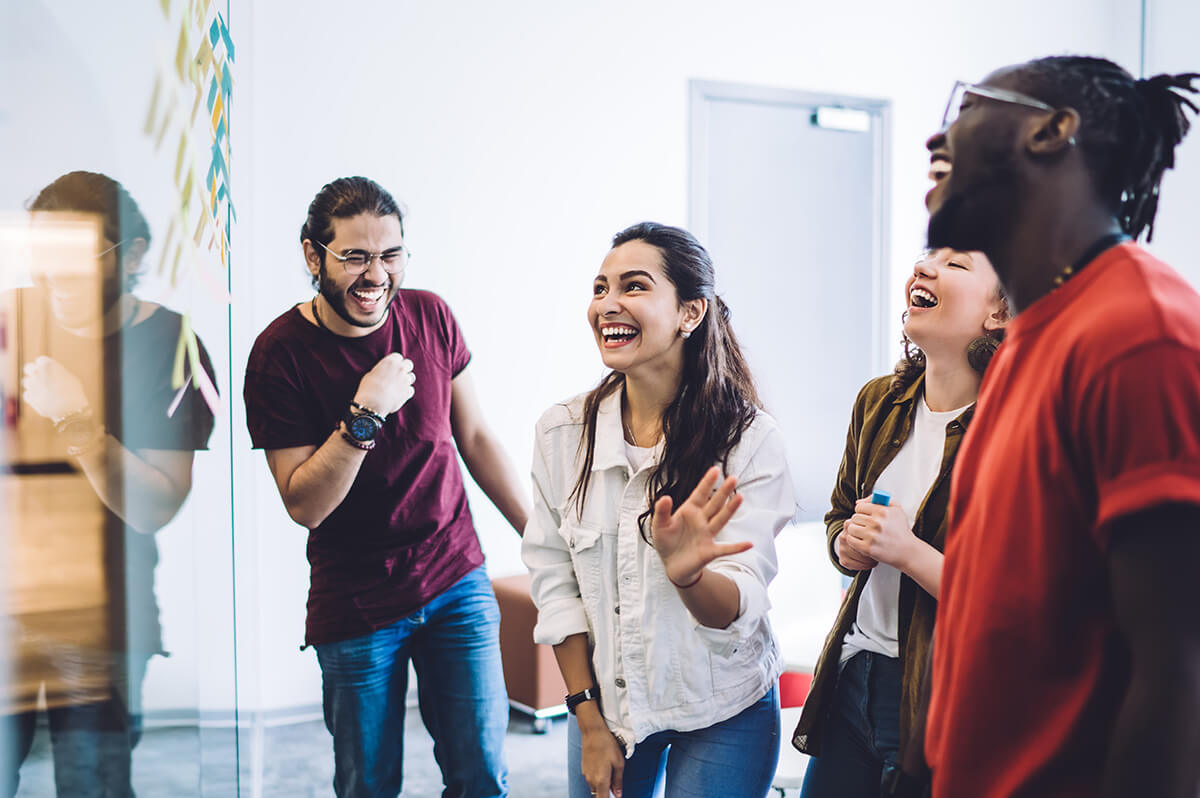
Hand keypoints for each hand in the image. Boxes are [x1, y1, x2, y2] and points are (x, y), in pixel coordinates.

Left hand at [22, 356, 88, 421]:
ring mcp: (31, 384)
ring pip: (28, 382)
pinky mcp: (29, 396)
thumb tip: (54, 377)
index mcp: (48, 365)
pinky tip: (44, 401)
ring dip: (35, 386)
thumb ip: (59, 376)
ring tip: (47, 394)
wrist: (69, 408)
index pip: (41, 360)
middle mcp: (36, 372)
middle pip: (29, 368)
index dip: (44, 366)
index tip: (48, 371)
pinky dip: (34, 397)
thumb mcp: (71, 379)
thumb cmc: (74, 392)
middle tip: (39, 377)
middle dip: (32, 371)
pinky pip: (28, 395)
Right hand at [353, 353, 415, 415]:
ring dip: (406, 380)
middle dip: (405, 368)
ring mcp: (406, 380)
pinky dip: (406, 392)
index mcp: (390, 361)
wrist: (372, 404)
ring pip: (411, 377)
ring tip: (397, 386)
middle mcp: (401, 368)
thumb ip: (381, 370)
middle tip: (398, 375)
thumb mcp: (370, 374)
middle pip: (408, 364)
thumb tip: (384, 372)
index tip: (391, 367)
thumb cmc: (368, 389)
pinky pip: (411, 390)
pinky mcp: (408, 392)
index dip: (394, 362)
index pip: (398, 356)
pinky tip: (398, 395)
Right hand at [579, 721, 624, 797]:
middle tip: (614, 784)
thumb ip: (618, 781)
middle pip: (598, 795)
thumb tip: (618, 795)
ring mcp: (586, 774)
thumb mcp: (619, 763)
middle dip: (605, 793)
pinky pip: (591, 779)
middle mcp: (591, 780)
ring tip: (609, 771)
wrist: (593, 731)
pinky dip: (597, 778)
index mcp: (601, 780)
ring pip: (594, 787)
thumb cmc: (608, 745)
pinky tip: (603, 766)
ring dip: (601, 785)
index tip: (614, 797)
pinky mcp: (583, 768)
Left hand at [651, 466, 751, 587]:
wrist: (672, 565)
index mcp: (689, 511)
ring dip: (730, 509)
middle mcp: (701, 520)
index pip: (700, 494)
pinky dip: (737, 547)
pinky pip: (726, 549)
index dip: (707, 482)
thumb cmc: (666, 542)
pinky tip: (749, 544)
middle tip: (733, 478)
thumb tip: (665, 497)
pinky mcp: (710, 551)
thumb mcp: (659, 525)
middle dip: (723, 491)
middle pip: (715, 503)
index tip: (715, 469)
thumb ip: (662, 511)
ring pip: (721, 519)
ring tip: (740, 497)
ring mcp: (707, 535)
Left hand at [841, 498, 918, 570]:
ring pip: (851, 528)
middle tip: (867, 527)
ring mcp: (872, 536)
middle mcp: (877, 523)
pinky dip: (854, 541)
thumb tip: (858, 502)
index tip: (867, 517)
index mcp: (883, 511)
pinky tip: (862, 541)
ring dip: (855, 531)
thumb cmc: (900, 529)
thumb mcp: (895, 509)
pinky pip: (850, 540)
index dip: (862, 512)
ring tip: (864, 534)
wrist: (908, 551)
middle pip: (854, 518)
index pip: (859, 507)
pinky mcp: (868, 548)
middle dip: (859, 522)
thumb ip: (877, 499)